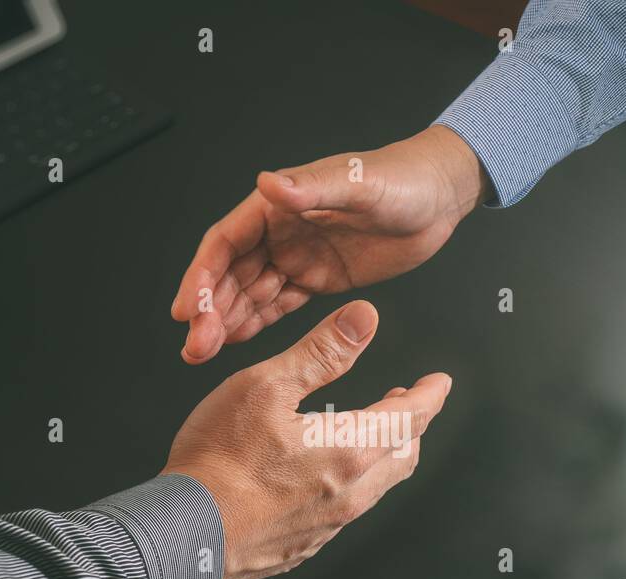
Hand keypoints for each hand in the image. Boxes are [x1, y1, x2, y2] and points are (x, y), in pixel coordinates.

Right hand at [162, 300, 451, 578]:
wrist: (184, 534)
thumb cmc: (217, 461)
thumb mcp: (266, 387)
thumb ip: (320, 352)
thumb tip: (364, 319)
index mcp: (349, 451)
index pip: (411, 418)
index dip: (429, 395)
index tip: (439, 382)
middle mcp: (350, 493)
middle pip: (402, 455)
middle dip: (410, 425)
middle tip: (405, 403)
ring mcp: (328, 525)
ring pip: (377, 487)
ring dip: (383, 455)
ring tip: (368, 433)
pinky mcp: (304, 545)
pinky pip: (345, 511)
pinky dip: (352, 483)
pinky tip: (325, 474)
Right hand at [171, 125, 488, 363]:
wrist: (438, 197)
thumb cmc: (401, 178)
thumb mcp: (359, 183)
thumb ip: (314, 188)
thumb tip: (270, 183)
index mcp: (279, 203)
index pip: (226, 242)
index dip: (201, 275)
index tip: (187, 308)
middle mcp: (280, 230)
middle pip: (230, 273)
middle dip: (209, 309)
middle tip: (195, 345)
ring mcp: (297, 255)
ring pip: (248, 292)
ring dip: (225, 320)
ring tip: (204, 351)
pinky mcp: (317, 278)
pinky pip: (278, 304)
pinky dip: (255, 323)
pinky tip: (236, 342)